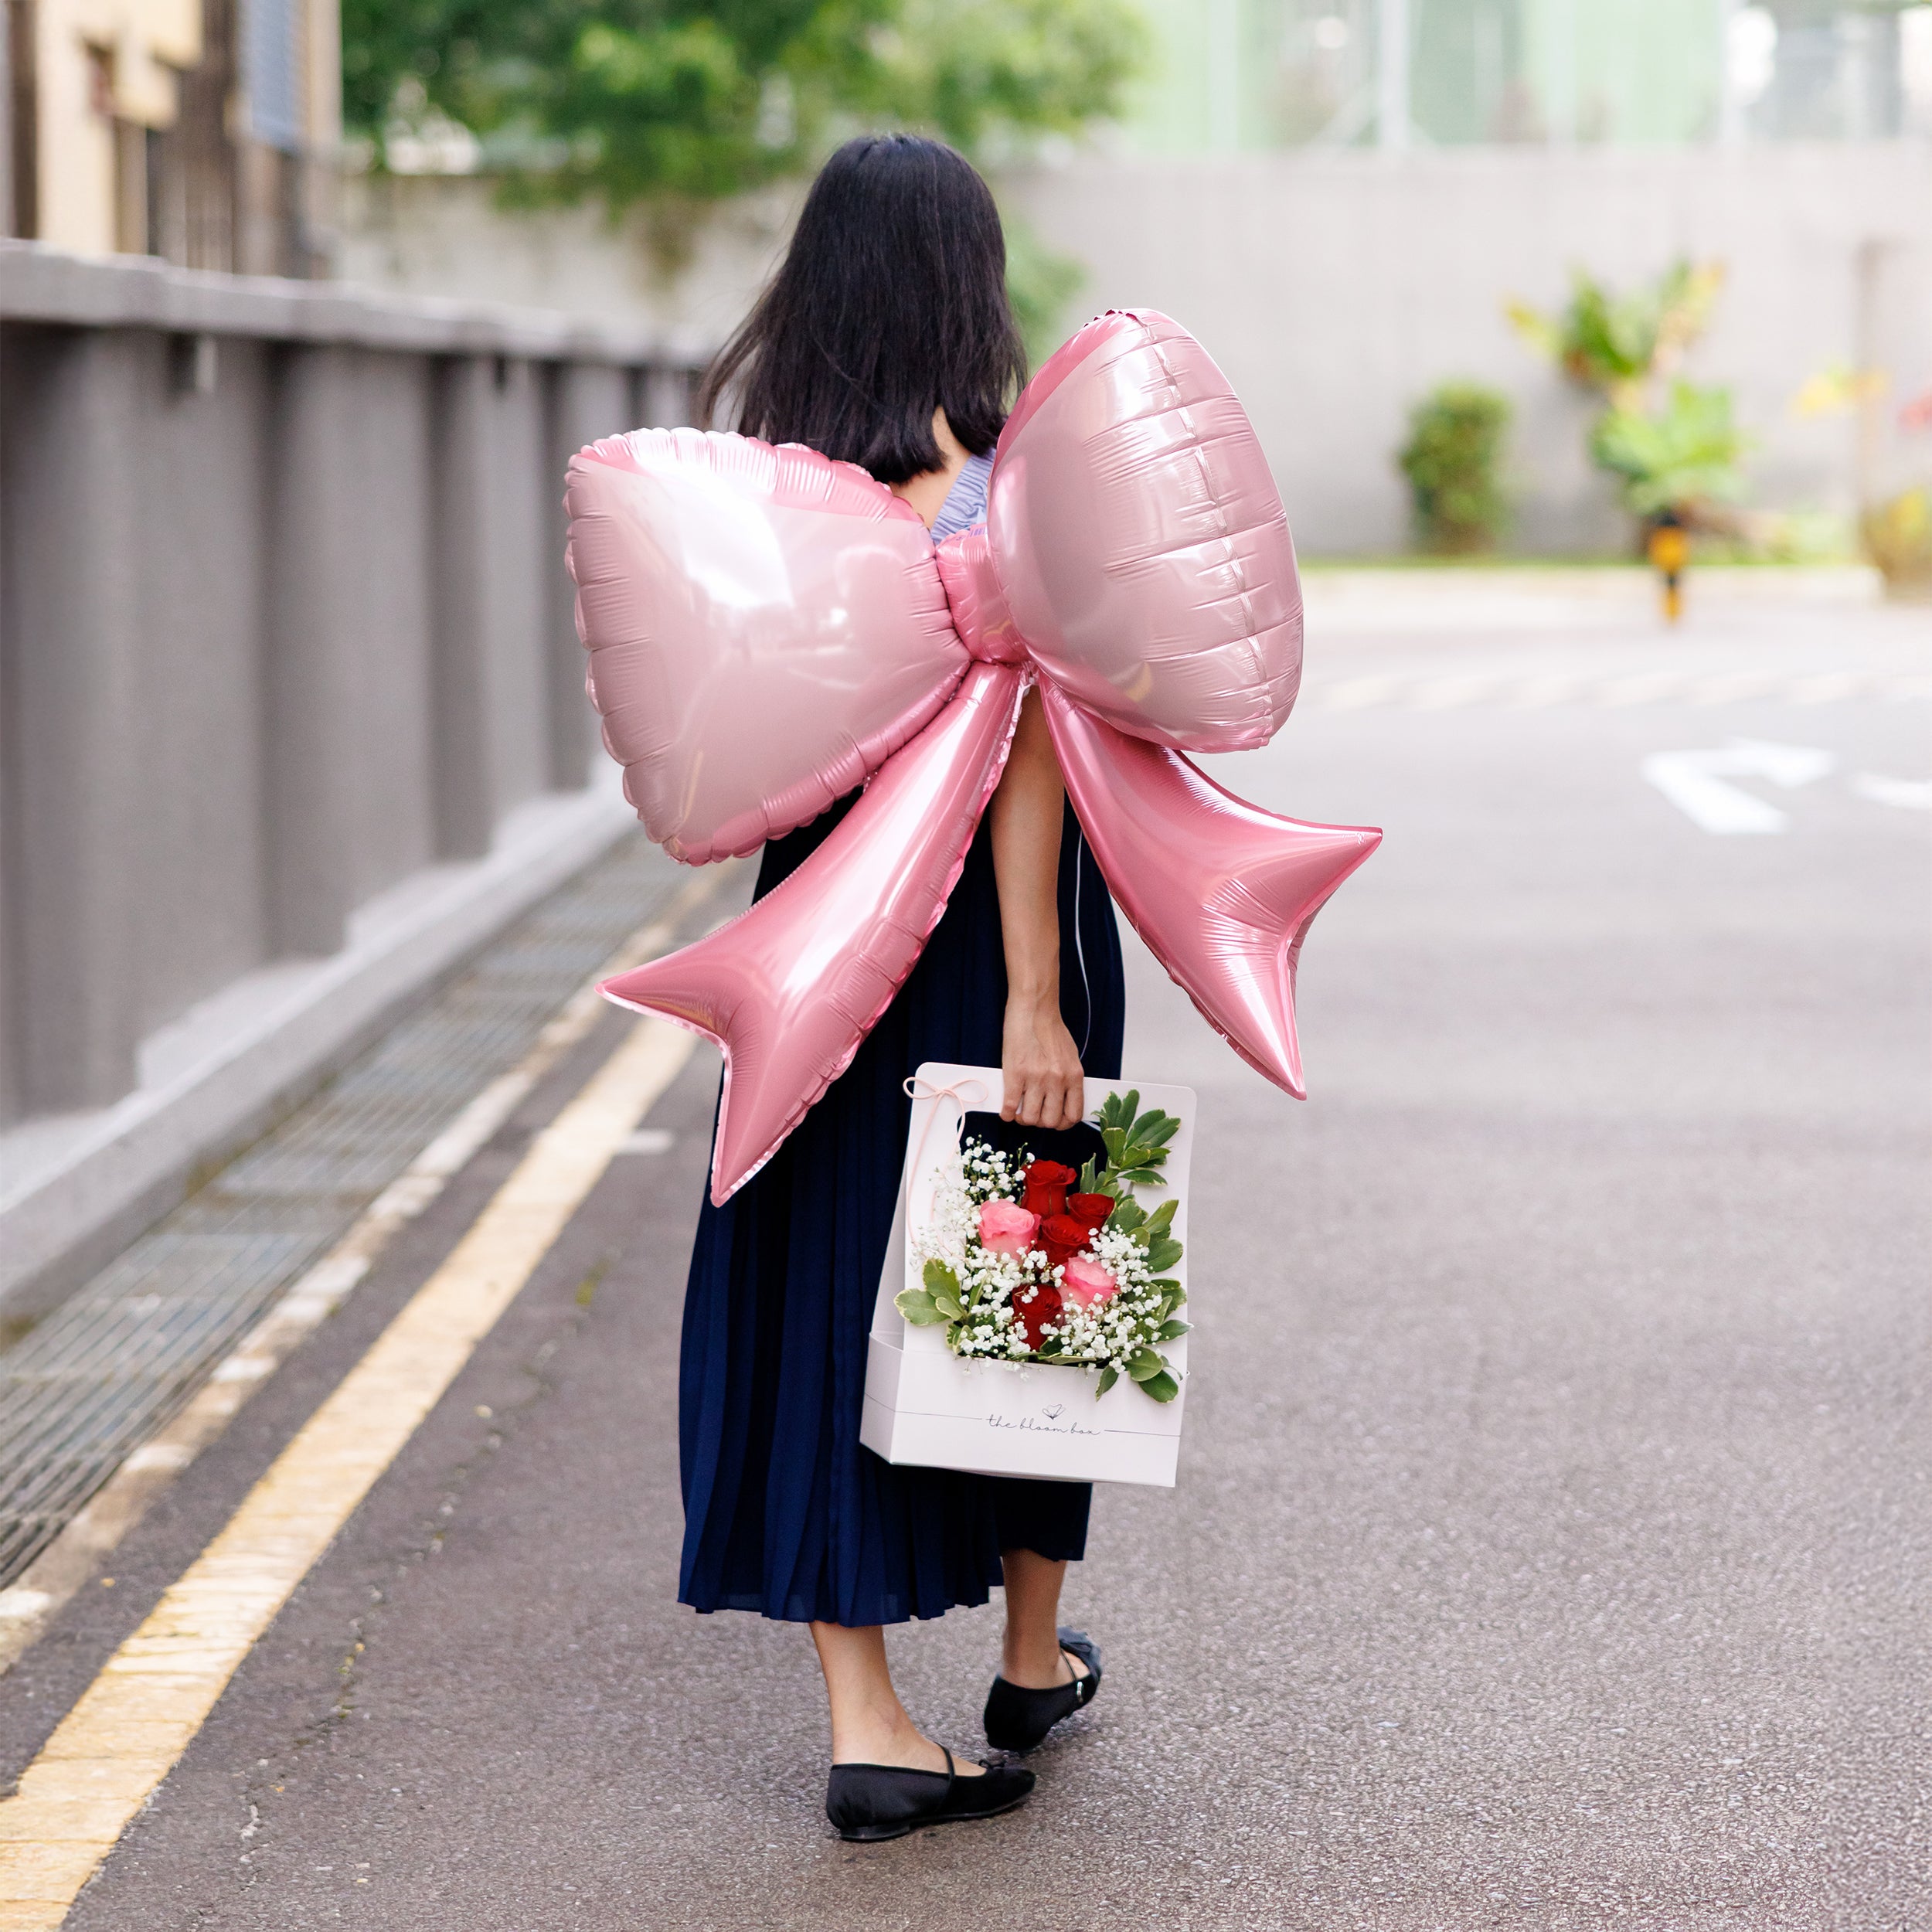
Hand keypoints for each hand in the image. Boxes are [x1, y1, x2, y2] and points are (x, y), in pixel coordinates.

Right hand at [1001, 999, 1084, 1129]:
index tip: (1053, 1121)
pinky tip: (1006, 1110)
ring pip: (1030, 1118)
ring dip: (1022, 1119)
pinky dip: (1007, 1113)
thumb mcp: (1070, 1056)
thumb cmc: (1050, 1029)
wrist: (1033, 1009)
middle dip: (1040, 1122)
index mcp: (1074, 1076)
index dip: (1062, 1124)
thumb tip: (1061, 1099)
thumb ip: (1068, 1079)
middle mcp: (1057, 1080)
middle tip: (1033, 1114)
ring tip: (1019, 1111)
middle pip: (1050, 1121)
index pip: (1073, 1115)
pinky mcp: (1015, 1074)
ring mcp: (1036, 1079)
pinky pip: (1010, 1107)